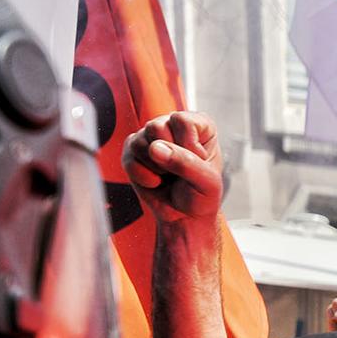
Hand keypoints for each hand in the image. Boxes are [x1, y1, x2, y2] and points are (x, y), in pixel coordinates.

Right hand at [123, 111, 222, 229]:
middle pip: (156, 127)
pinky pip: (129, 160)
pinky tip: (156, 181)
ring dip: (156, 168)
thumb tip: (154, 148)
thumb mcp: (207, 182)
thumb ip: (186, 163)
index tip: (198, 162)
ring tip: (168, 176)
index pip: (182, 121)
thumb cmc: (201, 195)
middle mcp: (171, 125)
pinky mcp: (132, 152)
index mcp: (198, 125)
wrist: (185, 216)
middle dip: (169, 156)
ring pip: (139, 143)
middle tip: (180, 171)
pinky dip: (143, 177)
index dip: (188, 146)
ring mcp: (149, 137)